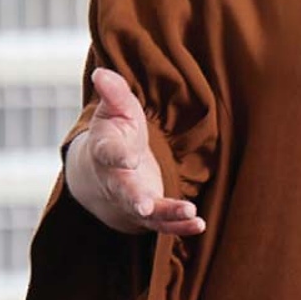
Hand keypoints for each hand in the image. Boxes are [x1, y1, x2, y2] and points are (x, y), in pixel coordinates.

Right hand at [69, 67, 205, 236]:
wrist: (105, 172)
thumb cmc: (115, 134)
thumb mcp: (116, 110)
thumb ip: (113, 93)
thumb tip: (101, 72)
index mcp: (106, 151)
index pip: (109, 152)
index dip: (117, 154)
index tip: (128, 157)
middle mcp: (117, 180)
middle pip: (124, 191)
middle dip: (134, 198)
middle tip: (144, 206)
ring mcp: (134, 200)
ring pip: (148, 213)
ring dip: (167, 214)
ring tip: (189, 212)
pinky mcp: (151, 213)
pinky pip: (164, 225)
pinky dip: (181, 227)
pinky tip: (199, 225)